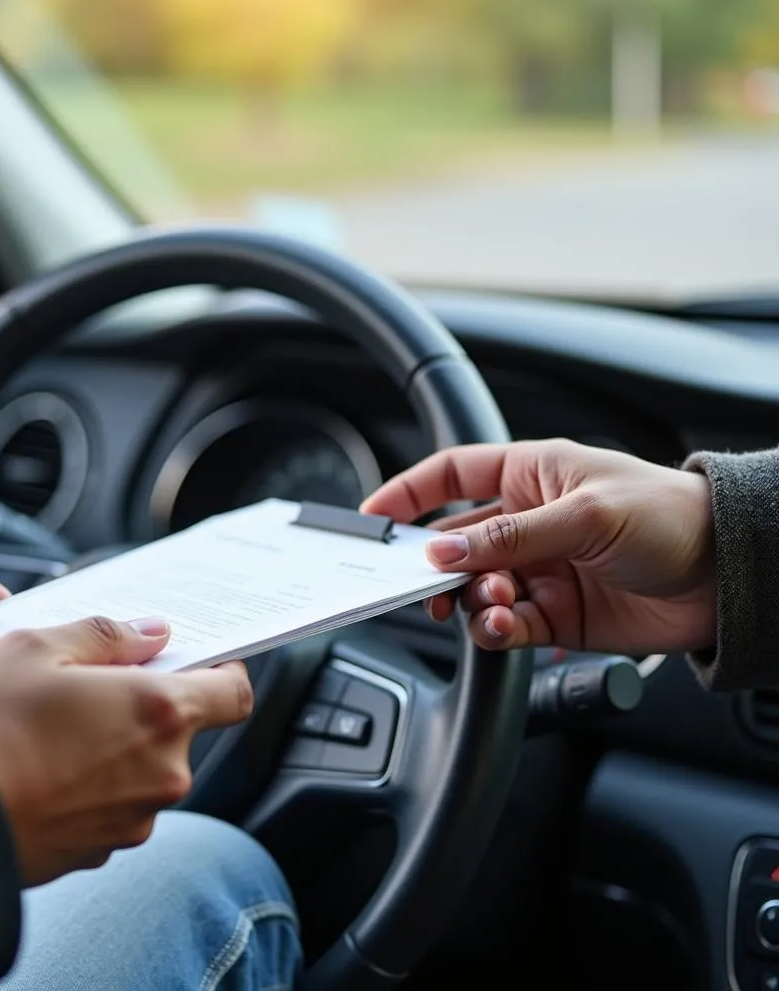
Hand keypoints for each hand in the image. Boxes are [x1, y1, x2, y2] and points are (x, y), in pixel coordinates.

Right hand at [0, 615, 251, 885]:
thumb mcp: (35, 647)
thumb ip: (106, 635)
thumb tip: (151, 633)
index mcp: (158, 713)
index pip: (234, 693)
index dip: (222, 670)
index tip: (197, 658)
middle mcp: (160, 775)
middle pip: (180, 730)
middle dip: (144, 705)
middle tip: (88, 684)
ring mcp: (129, 821)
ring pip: (141, 769)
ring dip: (112, 746)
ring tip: (49, 727)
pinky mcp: (94, 854)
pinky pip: (108, 805)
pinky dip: (87, 785)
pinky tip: (38, 767)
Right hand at [362, 438, 715, 654]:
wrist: (731, 576)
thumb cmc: (671, 516)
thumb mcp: (585, 514)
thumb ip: (509, 536)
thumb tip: (445, 551)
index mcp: (532, 476)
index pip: (452, 474)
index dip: (409, 492)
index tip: (373, 517)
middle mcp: (528, 523)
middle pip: (456, 543)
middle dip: (438, 567)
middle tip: (430, 586)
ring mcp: (540, 571)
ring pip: (476, 591)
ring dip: (473, 602)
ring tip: (496, 606)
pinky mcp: (556, 615)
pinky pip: (507, 626)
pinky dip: (498, 632)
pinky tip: (507, 628)